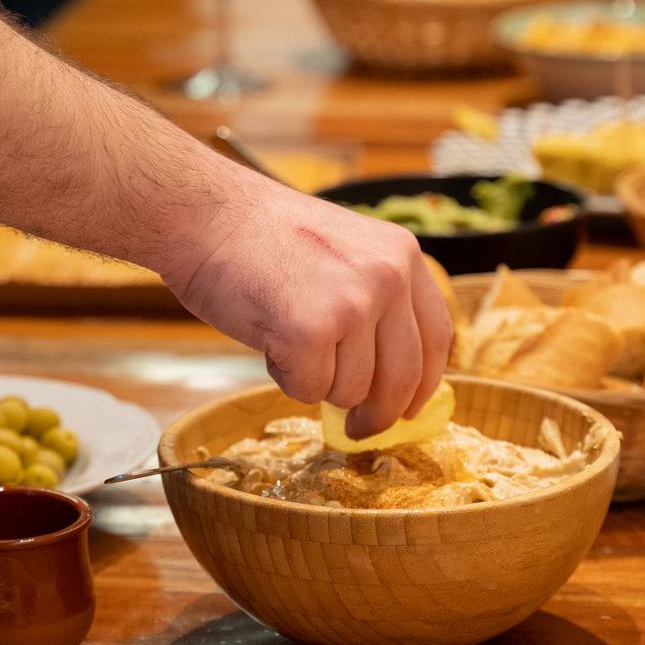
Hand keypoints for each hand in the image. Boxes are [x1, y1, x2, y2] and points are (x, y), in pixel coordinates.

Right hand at [167, 175, 451, 439]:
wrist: (208, 214)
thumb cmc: (262, 237)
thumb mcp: (346, 252)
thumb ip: (376, 301)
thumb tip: (390, 384)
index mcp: (402, 255)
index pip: (436, 338)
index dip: (424, 385)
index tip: (409, 410)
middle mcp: (387, 278)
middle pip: (404, 377)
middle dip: (378, 415)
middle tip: (357, 430)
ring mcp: (351, 305)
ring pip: (352, 390)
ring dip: (317, 383)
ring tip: (286, 338)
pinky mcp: (310, 332)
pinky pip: (309, 391)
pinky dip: (285, 379)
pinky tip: (269, 340)